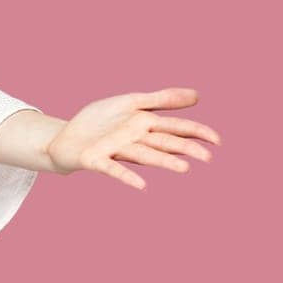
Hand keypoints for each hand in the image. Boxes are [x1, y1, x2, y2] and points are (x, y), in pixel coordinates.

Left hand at [44, 89, 220, 188]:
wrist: (64, 136)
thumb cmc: (99, 121)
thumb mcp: (131, 102)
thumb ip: (161, 99)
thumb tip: (198, 96)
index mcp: (144, 125)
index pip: (176, 128)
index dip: (196, 132)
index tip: (218, 141)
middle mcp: (134, 139)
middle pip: (164, 142)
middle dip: (185, 148)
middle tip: (207, 157)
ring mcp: (116, 150)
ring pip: (144, 155)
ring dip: (163, 161)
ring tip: (184, 168)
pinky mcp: (96, 160)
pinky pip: (113, 168)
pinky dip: (127, 176)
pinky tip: (142, 186)